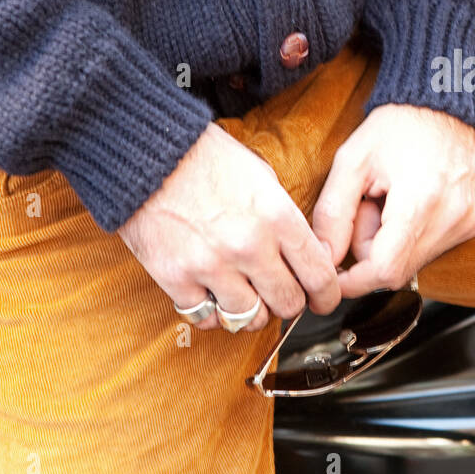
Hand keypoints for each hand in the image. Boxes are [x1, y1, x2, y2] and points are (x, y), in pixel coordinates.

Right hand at [118, 123, 339, 330]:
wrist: (149, 154)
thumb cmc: (206, 160)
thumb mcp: (262, 178)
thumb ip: (285, 220)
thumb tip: (306, 255)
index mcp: (277, 217)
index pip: (319, 275)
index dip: (325, 294)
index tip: (322, 299)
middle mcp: (249, 246)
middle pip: (288, 303)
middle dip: (289, 303)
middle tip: (281, 295)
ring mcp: (212, 266)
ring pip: (250, 319)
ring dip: (251, 312)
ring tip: (246, 297)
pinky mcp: (177, 278)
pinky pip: (206, 318)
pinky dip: (212, 313)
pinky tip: (213, 297)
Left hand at [312, 104, 474, 297]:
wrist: (446, 101)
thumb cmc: (399, 125)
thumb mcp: (352, 161)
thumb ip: (333, 214)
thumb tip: (324, 259)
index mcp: (421, 202)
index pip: (384, 270)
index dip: (353, 280)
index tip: (333, 273)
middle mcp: (452, 218)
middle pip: (397, 270)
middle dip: (369, 252)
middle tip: (366, 208)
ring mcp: (468, 222)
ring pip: (414, 262)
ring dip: (390, 244)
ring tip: (389, 201)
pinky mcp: (474, 222)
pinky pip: (432, 248)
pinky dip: (411, 236)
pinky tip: (410, 202)